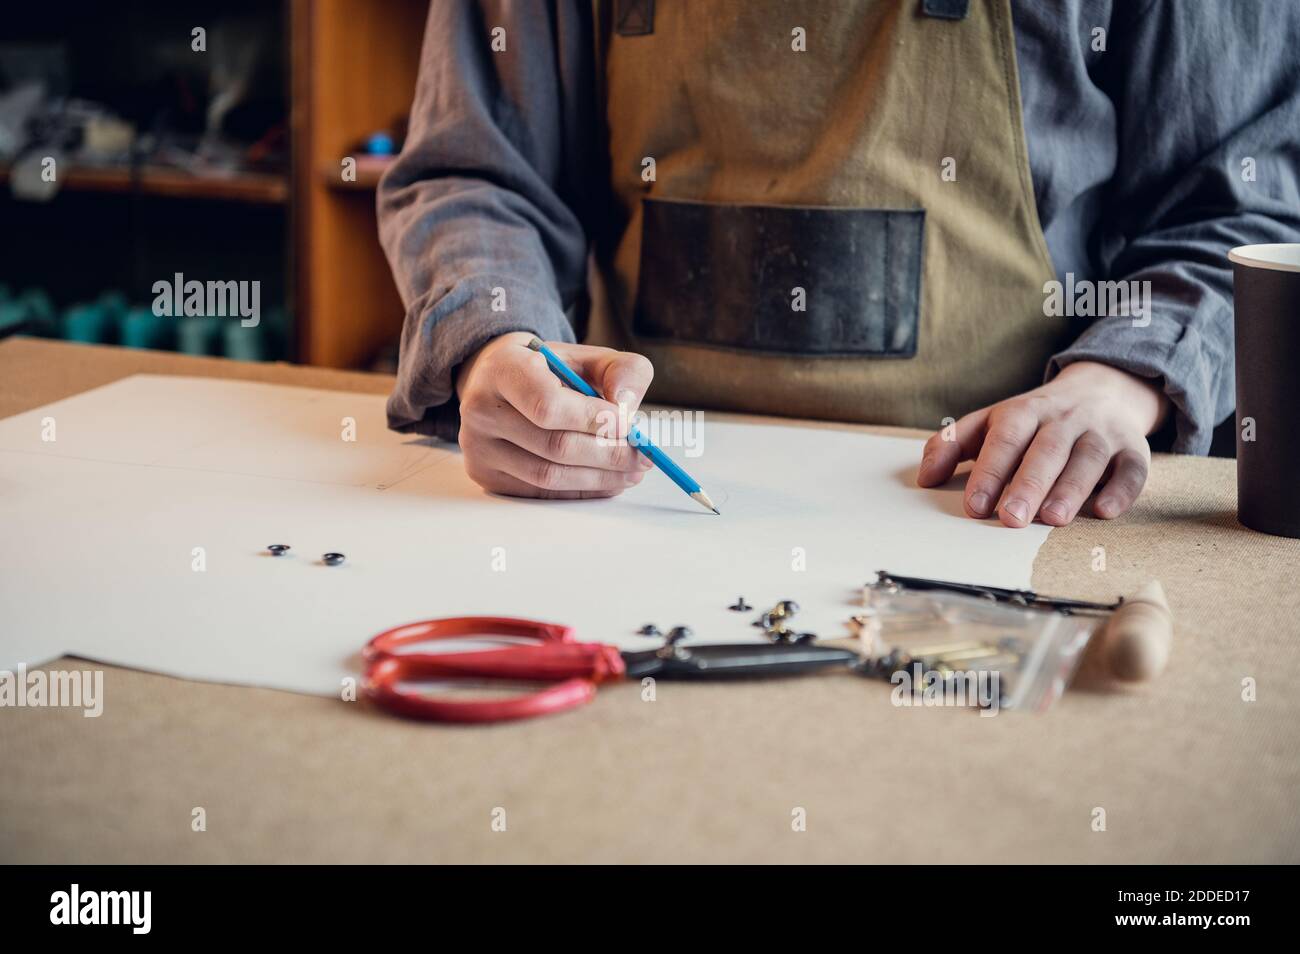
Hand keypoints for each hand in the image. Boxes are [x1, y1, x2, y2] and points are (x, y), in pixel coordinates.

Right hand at [454, 332, 654, 497]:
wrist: (499, 380)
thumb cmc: (550, 369)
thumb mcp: (587, 356)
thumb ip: (621, 371)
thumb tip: (627, 408)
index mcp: (503, 369)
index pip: (547, 404)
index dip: (593, 419)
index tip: (629, 424)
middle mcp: (482, 409)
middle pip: (553, 445)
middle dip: (608, 454)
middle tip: (642, 457)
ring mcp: (479, 447)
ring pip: (548, 475)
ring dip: (599, 478)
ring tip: (631, 471)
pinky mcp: (487, 475)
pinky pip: (541, 492)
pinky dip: (581, 491)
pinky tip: (607, 481)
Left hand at [917, 361, 1169, 526]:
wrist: (1100, 390)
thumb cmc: (1032, 420)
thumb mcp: (989, 422)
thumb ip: (952, 445)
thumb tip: (924, 479)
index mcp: (1024, 410)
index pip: (1005, 437)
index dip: (989, 471)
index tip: (974, 506)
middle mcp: (1064, 418)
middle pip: (1046, 449)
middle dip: (1028, 484)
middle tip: (1010, 519)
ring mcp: (1101, 432)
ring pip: (1088, 458)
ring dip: (1071, 489)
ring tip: (1051, 519)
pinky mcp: (1133, 448)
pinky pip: (1132, 468)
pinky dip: (1121, 490)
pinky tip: (1103, 512)